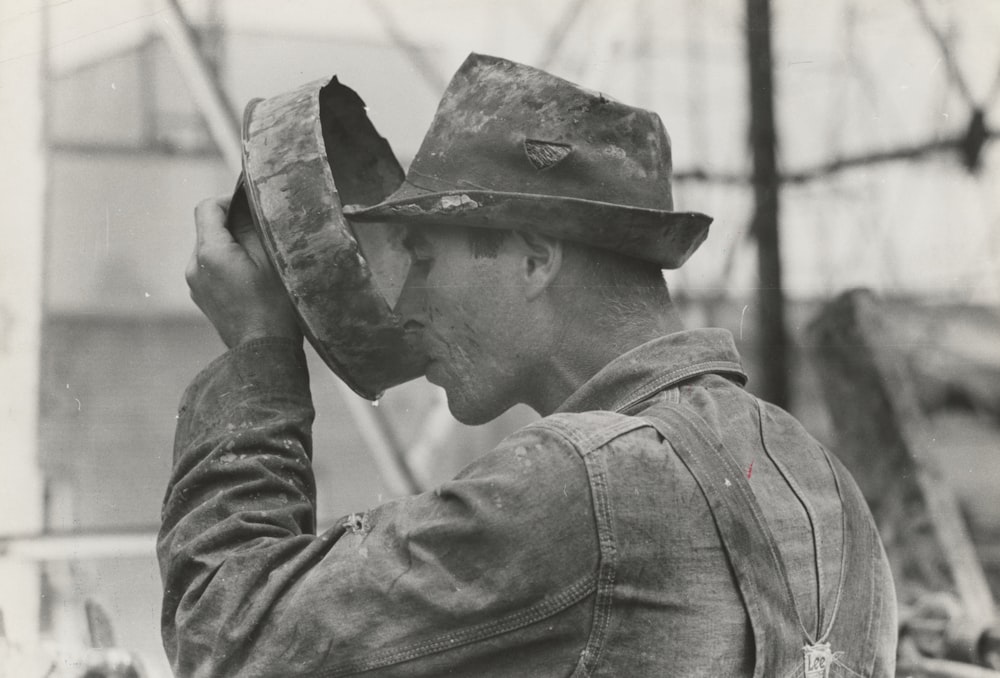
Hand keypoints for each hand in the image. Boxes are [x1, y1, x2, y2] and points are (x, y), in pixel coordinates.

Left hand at [186, 193, 302, 348]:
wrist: (264, 352)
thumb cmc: (274, 306)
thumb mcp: (272, 259)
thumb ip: (254, 228)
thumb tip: (247, 207)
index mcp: (210, 252)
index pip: (207, 207)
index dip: (229, 201)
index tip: (252, 210)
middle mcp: (194, 266)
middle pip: (208, 229)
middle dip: (233, 227)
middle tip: (262, 238)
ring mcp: (194, 285)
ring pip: (210, 250)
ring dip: (230, 248)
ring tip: (258, 263)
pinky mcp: (200, 298)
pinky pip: (210, 269)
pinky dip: (226, 266)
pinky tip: (250, 282)